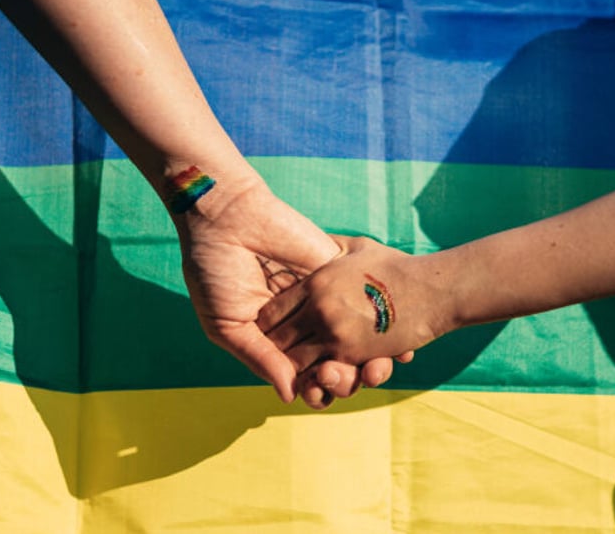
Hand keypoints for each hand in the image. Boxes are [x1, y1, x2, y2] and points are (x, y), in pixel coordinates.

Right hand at [173, 182, 398, 404]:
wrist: (229, 217)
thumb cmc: (216, 271)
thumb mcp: (227, 324)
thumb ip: (259, 358)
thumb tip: (291, 396)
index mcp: (275, 339)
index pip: (303, 375)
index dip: (316, 390)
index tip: (320, 396)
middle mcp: (304, 323)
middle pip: (334, 362)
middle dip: (344, 379)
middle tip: (344, 379)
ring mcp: (325, 299)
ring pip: (356, 340)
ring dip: (367, 361)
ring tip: (367, 368)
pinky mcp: (340, 273)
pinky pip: (369, 303)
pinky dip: (387, 327)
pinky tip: (398, 346)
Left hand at [258, 236, 448, 373]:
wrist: (431, 291)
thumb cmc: (396, 267)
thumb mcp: (358, 248)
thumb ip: (331, 247)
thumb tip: (317, 241)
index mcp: (316, 281)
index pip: (272, 310)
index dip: (270, 323)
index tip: (276, 330)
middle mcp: (318, 307)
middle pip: (276, 339)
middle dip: (277, 350)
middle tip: (284, 355)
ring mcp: (333, 332)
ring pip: (293, 361)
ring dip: (297, 368)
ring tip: (305, 367)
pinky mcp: (352, 353)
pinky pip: (320, 374)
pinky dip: (318, 379)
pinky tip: (323, 374)